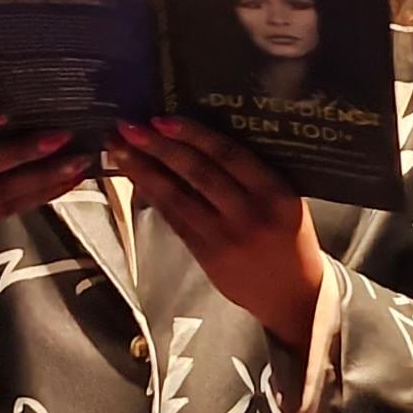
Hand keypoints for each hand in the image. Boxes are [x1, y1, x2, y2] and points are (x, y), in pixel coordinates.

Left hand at [105, 116, 323, 355]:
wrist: (293, 294)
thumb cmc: (288, 238)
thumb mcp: (286, 201)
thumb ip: (253, 175)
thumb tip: (200, 138)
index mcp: (277, 194)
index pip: (229, 154)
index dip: (192, 135)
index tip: (161, 118)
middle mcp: (251, 214)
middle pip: (198, 172)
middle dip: (159, 147)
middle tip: (129, 126)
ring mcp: (226, 237)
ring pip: (178, 197)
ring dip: (144, 170)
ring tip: (119, 149)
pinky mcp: (207, 256)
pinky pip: (174, 219)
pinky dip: (153, 196)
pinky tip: (136, 179)